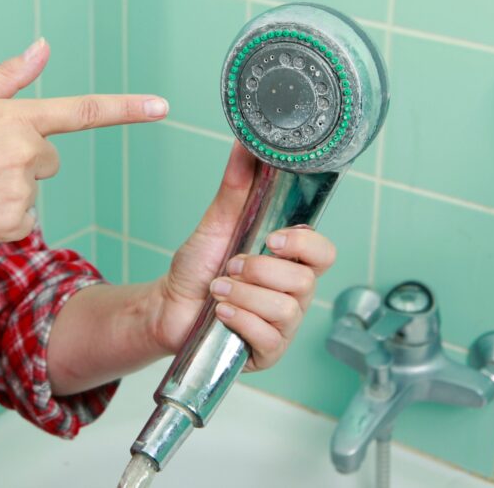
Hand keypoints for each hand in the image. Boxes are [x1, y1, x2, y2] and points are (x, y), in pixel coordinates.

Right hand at [0, 39, 168, 251]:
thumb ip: (9, 76)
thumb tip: (43, 45)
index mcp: (17, 118)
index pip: (84, 110)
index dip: (128, 108)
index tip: (164, 106)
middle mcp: (25, 152)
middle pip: (50, 159)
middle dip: (23, 160)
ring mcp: (21, 190)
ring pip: (34, 190)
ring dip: (9, 190)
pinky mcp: (13, 224)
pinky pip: (24, 222)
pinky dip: (1, 220)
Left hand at [152, 143, 336, 370]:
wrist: (169, 305)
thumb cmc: (198, 266)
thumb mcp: (216, 222)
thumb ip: (235, 185)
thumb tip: (245, 142)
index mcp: (290, 260)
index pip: (324, 252)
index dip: (305, 244)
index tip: (272, 238)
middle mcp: (294, 293)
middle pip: (305, 281)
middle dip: (260, 271)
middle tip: (230, 267)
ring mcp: (284, 325)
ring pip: (286, 310)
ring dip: (244, 296)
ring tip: (218, 290)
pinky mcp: (268, 352)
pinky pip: (270, 339)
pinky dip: (240, 321)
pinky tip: (222, 314)